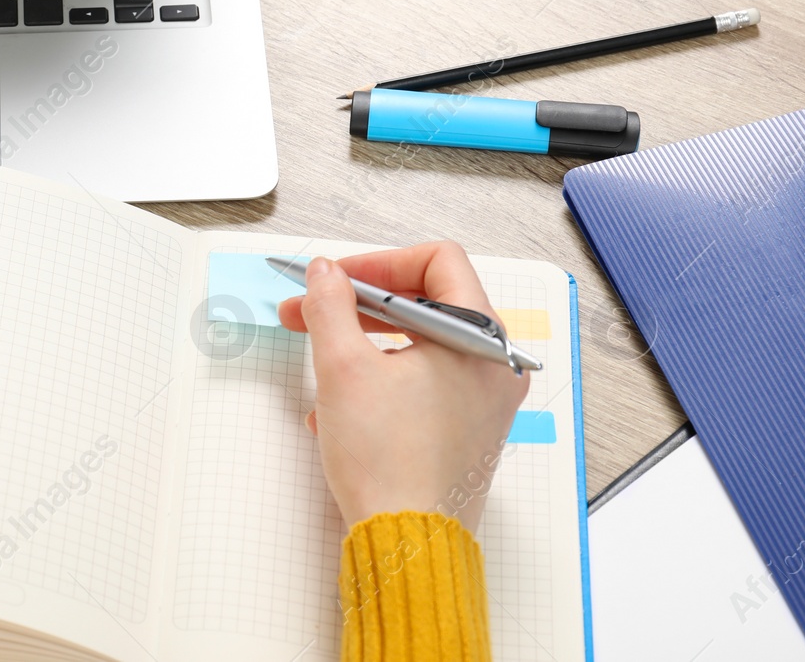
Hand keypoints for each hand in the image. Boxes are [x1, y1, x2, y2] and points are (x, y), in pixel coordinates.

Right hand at [278, 242, 529, 532]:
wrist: (407, 542)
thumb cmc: (390, 465)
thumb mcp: (342, 368)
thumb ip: (329, 305)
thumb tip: (325, 273)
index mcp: (478, 339)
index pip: (437, 261)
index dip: (379, 262)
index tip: (338, 278)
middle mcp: (492, 365)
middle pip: (425, 301)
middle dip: (359, 303)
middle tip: (312, 311)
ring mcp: (484, 400)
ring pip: (420, 344)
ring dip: (365, 342)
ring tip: (323, 361)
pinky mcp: (468, 429)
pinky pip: (425, 381)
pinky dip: (382, 378)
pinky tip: (339, 406)